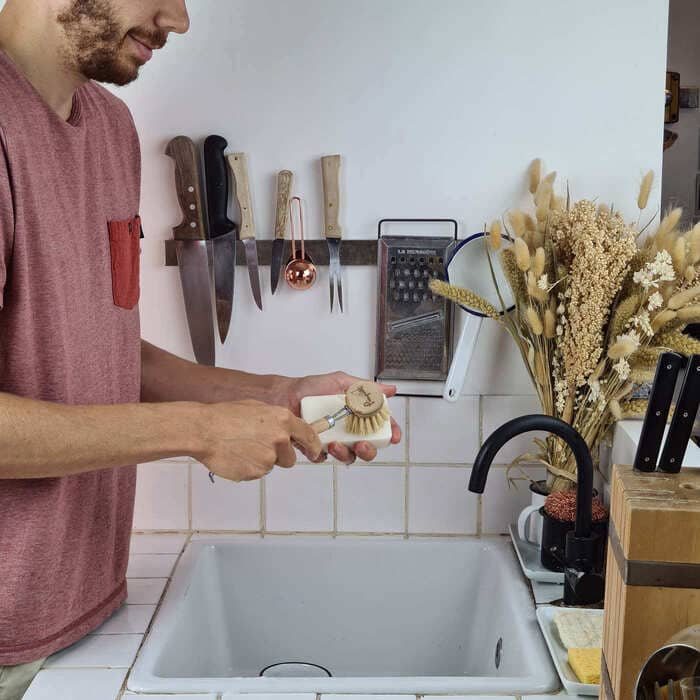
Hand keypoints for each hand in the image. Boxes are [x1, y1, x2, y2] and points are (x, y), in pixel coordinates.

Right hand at [193, 400, 321, 480]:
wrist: (203, 430)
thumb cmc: (225, 416)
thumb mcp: (258, 408)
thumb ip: (277, 421)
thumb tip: (287, 430)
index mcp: (282, 420)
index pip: (308, 436)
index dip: (313, 446)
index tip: (314, 452)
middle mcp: (280, 439)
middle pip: (290, 458)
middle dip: (278, 455)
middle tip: (257, 446)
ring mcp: (268, 458)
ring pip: (272, 465)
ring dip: (261, 461)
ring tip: (242, 448)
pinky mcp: (256, 472)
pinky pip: (257, 473)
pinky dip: (249, 468)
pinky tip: (236, 456)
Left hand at [287, 371, 401, 463]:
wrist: (284, 396)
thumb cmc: (310, 388)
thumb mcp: (340, 382)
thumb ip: (365, 388)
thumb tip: (389, 390)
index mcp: (356, 415)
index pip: (379, 426)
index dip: (389, 432)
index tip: (392, 436)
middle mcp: (347, 430)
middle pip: (368, 447)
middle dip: (369, 450)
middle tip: (361, 444)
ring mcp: (333, 440)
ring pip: (349, 456)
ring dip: (346, 454)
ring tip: (336, 445)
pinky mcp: (316, 448)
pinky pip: (324, 458)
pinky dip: (325, 454)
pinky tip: (321, 445)